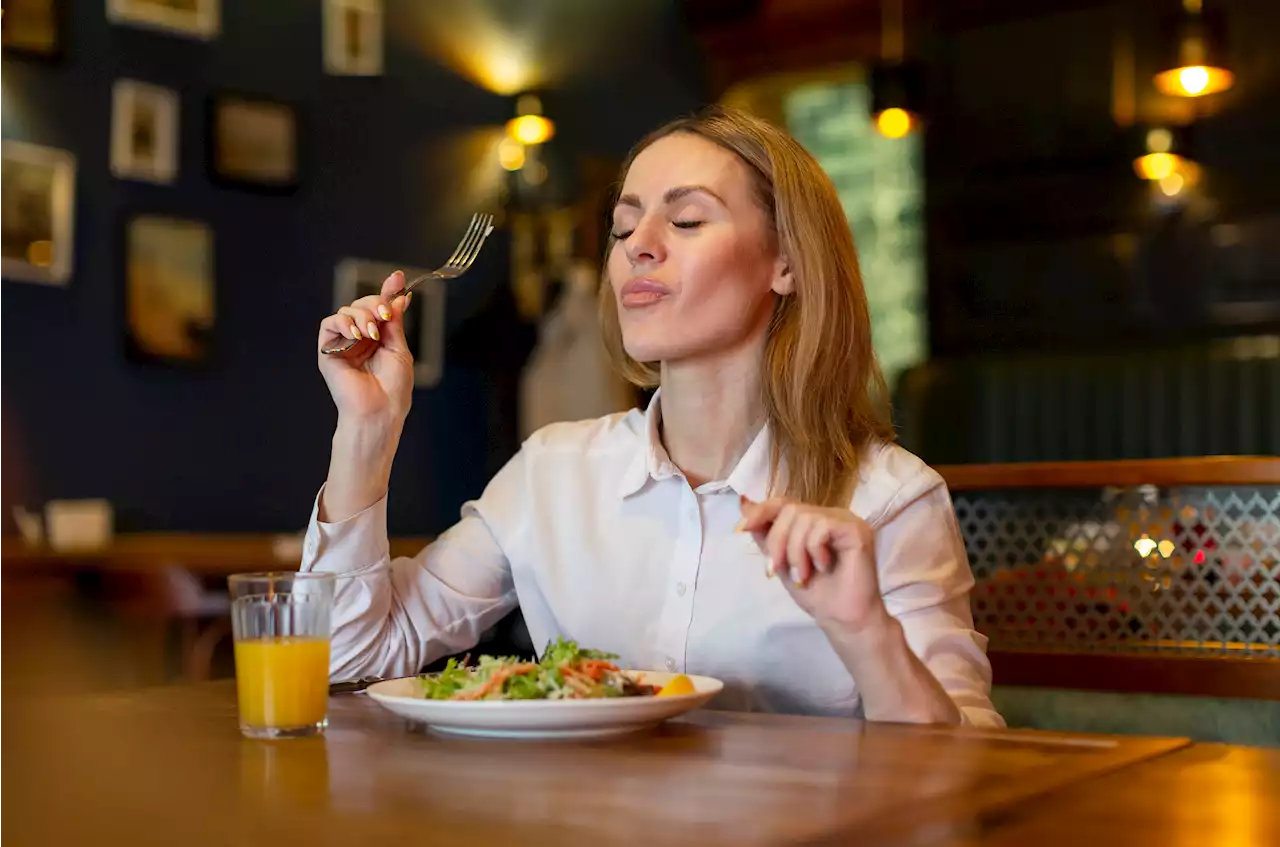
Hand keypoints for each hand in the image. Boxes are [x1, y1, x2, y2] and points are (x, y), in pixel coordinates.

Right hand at [317, 271, 413, 426]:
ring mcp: (343, 344)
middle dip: (375, 303)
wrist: (380, 411)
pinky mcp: (328, 351)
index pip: (379, 309)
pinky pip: (329, 324)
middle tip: (384, 316)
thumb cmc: (393, 389)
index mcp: (378, 339)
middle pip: (362, 304)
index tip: (397, 277)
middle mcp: (360, 339)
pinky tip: (356, 334)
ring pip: (346, 311)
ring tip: (371, 333)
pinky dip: (342, 322)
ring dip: (361, 315)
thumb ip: (395, 322)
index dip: (387, 291)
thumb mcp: (399, 349)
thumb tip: (400, 295)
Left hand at [737, 495, 890, 632]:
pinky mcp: (856, 530)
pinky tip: (823, 568)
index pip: (784, 503)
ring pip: (804, 518)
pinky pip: (822, 526)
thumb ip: (766, 534)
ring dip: (795, 552)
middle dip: (777, 540)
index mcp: (814, 520)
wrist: (841, 620)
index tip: (741, 528)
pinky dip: (814, 550)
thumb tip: (743, 504)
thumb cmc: (817, 594)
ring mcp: (846, 520)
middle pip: (790, 509)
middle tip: (777, 570)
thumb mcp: (782, 561)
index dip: (760, 512)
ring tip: (802, 576)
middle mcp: (831, 515)